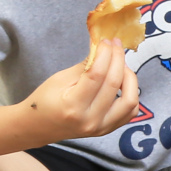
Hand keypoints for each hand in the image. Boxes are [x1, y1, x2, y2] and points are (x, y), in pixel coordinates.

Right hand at [19, 39, 142, 141]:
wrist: (39, 127)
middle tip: (115, 45)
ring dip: (129, 77)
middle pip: (114, 84)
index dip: (105, 53)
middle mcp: (90, 120)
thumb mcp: (60, 78)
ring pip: (130, 100)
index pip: (97, 74)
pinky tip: (122, 81)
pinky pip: (130, 111)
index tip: (106, 41)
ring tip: (120, 65)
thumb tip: (103, 48)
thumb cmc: (45, 101)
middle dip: (118, 59)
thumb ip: (85, 65)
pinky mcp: (108, 130)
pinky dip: (131, 93)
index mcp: (73, 106)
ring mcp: (101, 128)